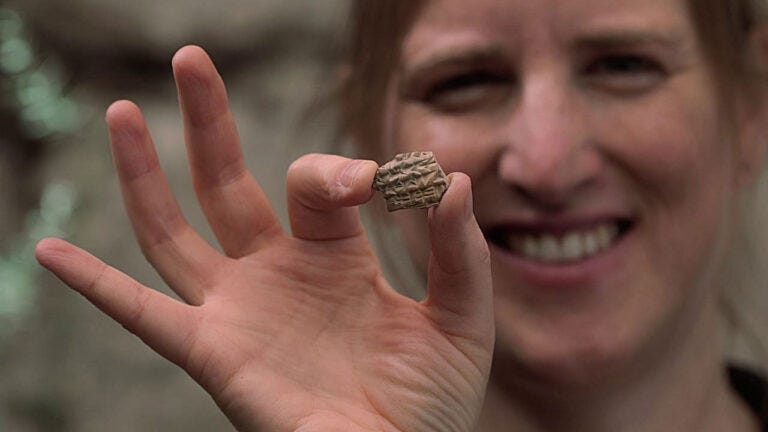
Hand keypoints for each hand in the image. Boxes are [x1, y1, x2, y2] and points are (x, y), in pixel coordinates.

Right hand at [35, 45, 493, 431]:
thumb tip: (449, 178)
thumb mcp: (460, 318)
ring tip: (123, 110)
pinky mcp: (214, 354)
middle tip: (190, 58)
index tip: (377, 183)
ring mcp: (238, 311)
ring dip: (143, 174)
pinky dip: (94, 285)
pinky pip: (142, 315)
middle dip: (208, 121)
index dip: (338, 170)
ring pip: (174, 231)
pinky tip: (49, 248)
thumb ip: (458, 251)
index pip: (316, 184)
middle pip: (226, 182)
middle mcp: (276, 274)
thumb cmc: (430, 401)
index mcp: (333, 257)